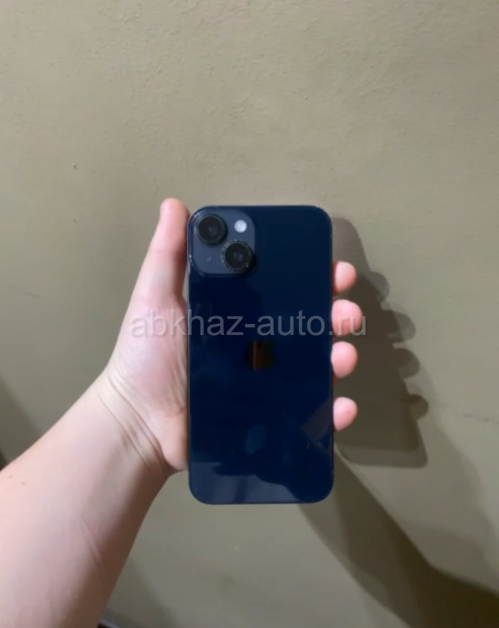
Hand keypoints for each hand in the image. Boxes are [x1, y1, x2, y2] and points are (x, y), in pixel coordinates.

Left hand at [99, 200, 359, 476]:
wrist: (136, 423)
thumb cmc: (144, 359)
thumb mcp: (155, 299)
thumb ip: (167, 255)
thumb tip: (173, 204)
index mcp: (239, 316)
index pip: (286, 291)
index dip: (315, 279)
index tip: (335, 270)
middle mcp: (259, 349)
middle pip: (312, 327)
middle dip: (338, 316)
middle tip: (345, 313)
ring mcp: (267, 387)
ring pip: (317, 369)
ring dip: (341, 359)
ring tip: (343, 356)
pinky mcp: (268, 422)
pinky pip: (309, 417)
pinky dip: (332, 413)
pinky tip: (341, 406)